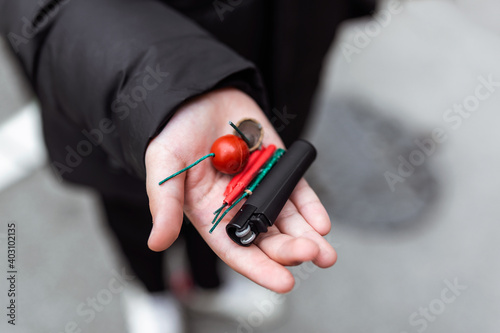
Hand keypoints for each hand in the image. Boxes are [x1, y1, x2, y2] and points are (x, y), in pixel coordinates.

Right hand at [145, 88, 335, 292]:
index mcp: (211, 215)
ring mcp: (262, 188)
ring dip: (307, 237)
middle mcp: (239, 207)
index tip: (284, 282)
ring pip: (287, 220)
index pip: (237, 250)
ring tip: (325, 251)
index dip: (259, 268)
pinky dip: (311, 208)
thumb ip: (164, 204)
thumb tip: (157, 244)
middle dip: (290, 250)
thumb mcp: (164, 166)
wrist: (199, 95)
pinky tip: (322, 223)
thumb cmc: (175, 132)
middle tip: (312, 256)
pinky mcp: (278, 168)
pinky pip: (297, 191)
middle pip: (267, 238)